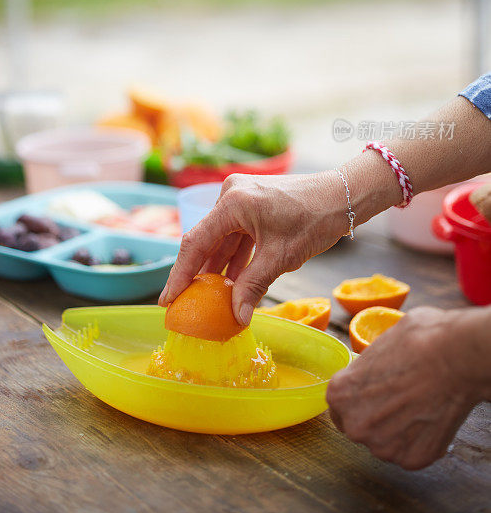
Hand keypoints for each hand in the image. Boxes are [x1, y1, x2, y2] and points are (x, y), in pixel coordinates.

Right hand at [159, 172, 348, 324]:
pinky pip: (236, 233)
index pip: (196, 242)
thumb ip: (253, 286)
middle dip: (197, 273)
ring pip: (221, 238)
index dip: (180, 274)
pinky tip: (231, 283)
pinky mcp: (253, 203)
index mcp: (232, 202)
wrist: (343, 196)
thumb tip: (236, 318)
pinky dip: (234, 257)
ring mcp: (241, 197)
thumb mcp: (280, 258)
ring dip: (218, 267)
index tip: (168, 299)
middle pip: (205, 239)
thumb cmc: (315, 219)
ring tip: (207, 298)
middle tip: (183, 303)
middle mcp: (231, 194)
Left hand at [326, 307, 480, 469]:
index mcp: (340, 394)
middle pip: (360, 426)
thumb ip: (369, 365)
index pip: (339, 406)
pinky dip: (420, 440)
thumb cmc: (417, 340)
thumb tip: (377, 365)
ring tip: (417, 405)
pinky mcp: (412, 460)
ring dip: (397, 430)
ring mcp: (384, 447)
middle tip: (398, 400)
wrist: (454, 357)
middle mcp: (355, 425)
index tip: (371, 396)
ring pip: (385, 442)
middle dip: (375, 417)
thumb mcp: (380, 344)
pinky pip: (411, 452)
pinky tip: (430, 417)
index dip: (356, 400)